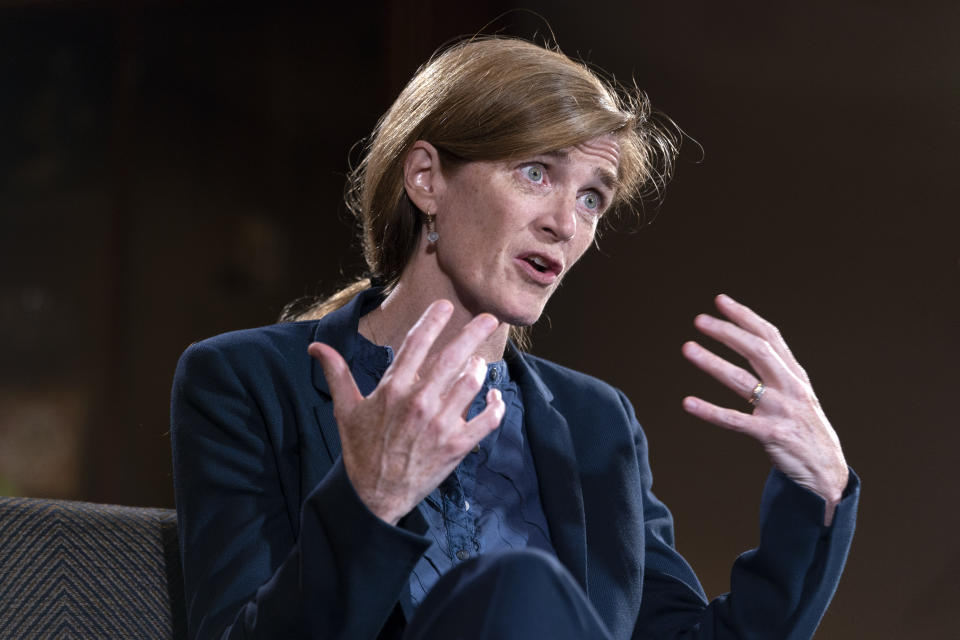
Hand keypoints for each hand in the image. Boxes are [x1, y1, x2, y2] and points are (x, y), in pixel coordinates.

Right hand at [308, 300, 505, 525]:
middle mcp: (419, 402)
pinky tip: (494, 397)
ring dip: (480, 369)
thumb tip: (316, 347)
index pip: (417, 343)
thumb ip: (337, 373)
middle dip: (474, 333)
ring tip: (480, 363)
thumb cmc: (361, 450)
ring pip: (472, 384)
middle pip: (453, 357)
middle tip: (490, 318)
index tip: (447, 305)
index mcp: (393, 389)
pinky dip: (496, 406)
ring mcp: (440, 424)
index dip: (433, 320)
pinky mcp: (457, 446)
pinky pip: (487, 420)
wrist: (374, 495)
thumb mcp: (345, 409)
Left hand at [681, 294, 847, 524]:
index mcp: (795, 375)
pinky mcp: (773, 435)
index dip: (745, 317)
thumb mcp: (798, 394)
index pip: (770, 337)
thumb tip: (752, 343)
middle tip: (700, 320)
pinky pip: (736, 420)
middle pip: (756, 351)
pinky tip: (688, 402)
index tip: (720, 301)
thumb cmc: (805, 429)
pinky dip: (710, 411)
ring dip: (713, 362)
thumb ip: (778, 371)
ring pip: (742, 381)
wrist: (827, 472)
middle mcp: (790, 388)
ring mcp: (782, 411)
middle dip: (727, 333)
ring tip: (688, 348)